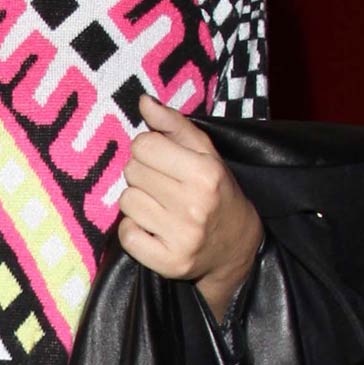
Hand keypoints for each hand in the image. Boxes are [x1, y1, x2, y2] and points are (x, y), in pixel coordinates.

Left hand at [121, 96, 262, 314]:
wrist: (237, 246)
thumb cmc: (217, 192)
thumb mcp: (205, 153)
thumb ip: (174, 125)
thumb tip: (143, 101)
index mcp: (206, 172)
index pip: (144, 145)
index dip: (148, 149)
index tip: (161, 159)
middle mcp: (194, 204)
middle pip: (132, 172)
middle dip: (142, 174)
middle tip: (162, 186)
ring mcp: (181, 236)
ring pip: (126, 201)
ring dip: (137, 202)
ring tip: (159, 207)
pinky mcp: (169, 263)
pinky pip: (126, 235)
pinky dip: (133, 230)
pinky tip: (153, 228)